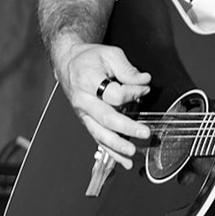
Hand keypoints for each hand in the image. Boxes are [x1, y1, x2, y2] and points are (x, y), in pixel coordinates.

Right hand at [57, 42, 152, 167]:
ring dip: (117, 145)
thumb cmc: (90, 58)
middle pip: (106, 118)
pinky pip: (99, 139)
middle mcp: (83, 100)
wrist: (69, 63)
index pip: (113, 93)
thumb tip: (144, 81)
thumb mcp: (110, 54)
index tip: (145, 89)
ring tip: (132, 152)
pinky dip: (111, 152)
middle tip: (145, 132)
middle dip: (126, 128)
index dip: (132, 92)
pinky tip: (124, 161)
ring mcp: (83, 114)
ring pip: (100, 133)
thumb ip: (128, 69)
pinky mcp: (87, 122)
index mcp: (87, 80)